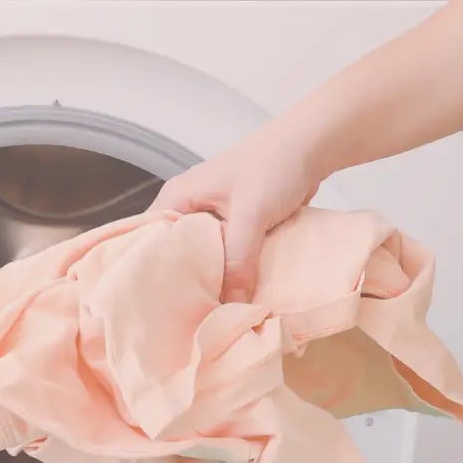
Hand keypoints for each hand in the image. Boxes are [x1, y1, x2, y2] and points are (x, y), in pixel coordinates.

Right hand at [151, 126, 327, 302]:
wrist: (311, 147)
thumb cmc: (273, 165)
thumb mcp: (251, 214)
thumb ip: (238, 259)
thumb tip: (233, 305)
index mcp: (177, 198)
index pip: (150, 241)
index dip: (154, 273)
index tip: (161, 305)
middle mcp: (189, 209)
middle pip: (177, 255)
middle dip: (187, 284)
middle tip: (191, 316)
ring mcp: (212, 218)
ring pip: (205, 258)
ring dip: (214, 280)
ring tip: (212, 312)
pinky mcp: (235, 227)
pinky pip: (227, 256)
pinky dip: (233, 273)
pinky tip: (237, 296)